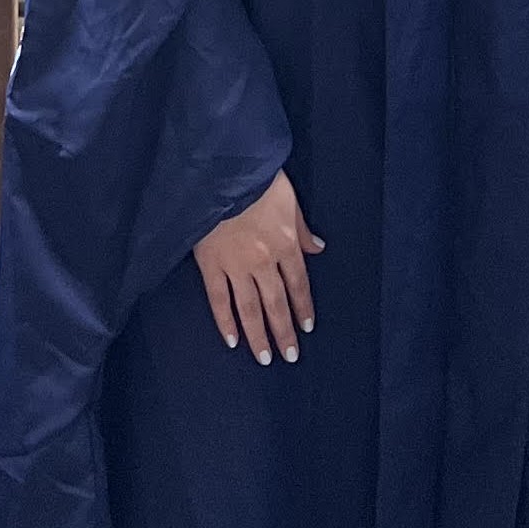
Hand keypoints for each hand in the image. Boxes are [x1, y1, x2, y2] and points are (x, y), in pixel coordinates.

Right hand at [192, 171, 322, 366]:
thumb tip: (318, 248)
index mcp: (286, 244)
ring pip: (250, 308)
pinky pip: (219, 298)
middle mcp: (264, 261)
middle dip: (285, 332)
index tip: (307, 328)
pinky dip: (225, 321)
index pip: (298, 285)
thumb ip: (303, 228)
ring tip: (265, 358)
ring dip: (259, 335)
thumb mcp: (291, 199)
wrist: (222, 170)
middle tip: (291, 356)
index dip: (303, 308)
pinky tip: (232, 340)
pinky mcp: (210, 263)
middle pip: (277, 304)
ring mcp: (236, 265)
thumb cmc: (258, 179)